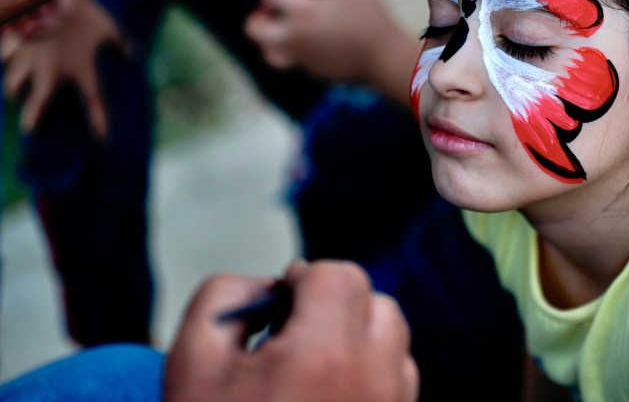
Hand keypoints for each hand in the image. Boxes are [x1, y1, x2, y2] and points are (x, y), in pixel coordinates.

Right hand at [1, 0, 127, 137]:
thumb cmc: (85, 11)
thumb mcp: (108, 26)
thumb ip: (121, 42)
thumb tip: (135, 51)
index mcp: (80, 69)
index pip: (95, 101)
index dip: (100, 121)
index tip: (104, 139)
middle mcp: (51, 71)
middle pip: (37, 106)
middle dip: (31, 120)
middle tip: (29, 130)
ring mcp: (28, 61)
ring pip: (12, 87)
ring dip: (13, 92)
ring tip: (14, 95)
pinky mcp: (12, 47)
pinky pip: (3, 62)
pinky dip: (4, 64)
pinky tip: (6, 64)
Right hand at [164, 260, 417, 401]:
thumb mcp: (191, 364)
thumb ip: (224, 299)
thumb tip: (266, 286)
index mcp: (325, 356)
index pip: (342, 277)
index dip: (307, 279)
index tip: (282, 300)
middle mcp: (374, 382)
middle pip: (379, 305)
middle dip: (339, 306)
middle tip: (295, 334)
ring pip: (395, 346)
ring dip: (361, 341)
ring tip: (312, 372)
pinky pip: (399, 387)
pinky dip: (372, 378)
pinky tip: (327, 401)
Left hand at [245, 0, 419, 106]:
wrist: (384, 59)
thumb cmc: (369, 20)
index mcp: (301, 10)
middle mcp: (294, 36)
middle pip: (254, 30)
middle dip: (258, 18)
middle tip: (273, 11)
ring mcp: (303, 57)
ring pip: (269, 54)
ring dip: (270, 42)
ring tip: (286, 33)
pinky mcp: (315, 72)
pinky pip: (296, 63)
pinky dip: (299, 52)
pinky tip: (317, 43)